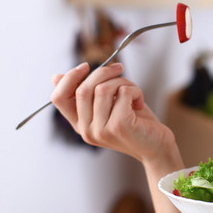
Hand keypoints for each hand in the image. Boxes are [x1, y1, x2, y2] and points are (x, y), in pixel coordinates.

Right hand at [51, 62, 174, 162]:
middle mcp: (86, 130)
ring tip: (133, 93)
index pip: (58, 98)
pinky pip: (122, 92)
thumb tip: (55, 76)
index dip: (69, 78)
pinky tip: (139, 102)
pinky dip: (135, 90)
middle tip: (119, 69)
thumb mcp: (107, 105)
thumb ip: (87, 93)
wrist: (157, 146)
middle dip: (103, 72)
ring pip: (103, 89)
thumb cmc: (134, 122)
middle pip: (82, 89)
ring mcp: (101, 130)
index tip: (86, 66)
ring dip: (122, 82)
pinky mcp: (119, 126)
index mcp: (80, 124)